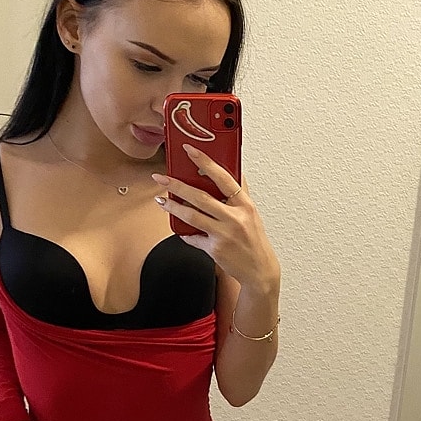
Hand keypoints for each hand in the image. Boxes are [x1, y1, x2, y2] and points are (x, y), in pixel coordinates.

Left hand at [152, 144, 279, 288]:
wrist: (259, 269)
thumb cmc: (254, 241)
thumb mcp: (251, 214)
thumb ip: (239, 194)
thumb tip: (230, 173)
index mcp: (244, 205)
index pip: (223, 178)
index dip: (205, 162)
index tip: (190, 150)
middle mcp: (234, 218)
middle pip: (200, 197)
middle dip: (177, 185)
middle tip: (161, 178)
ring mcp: (224, 234)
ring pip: (191, 215)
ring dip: (173, 207)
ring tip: (161, 200)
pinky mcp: (215, 249)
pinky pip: (193, 237)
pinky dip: (185, 233)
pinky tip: (180, 228)